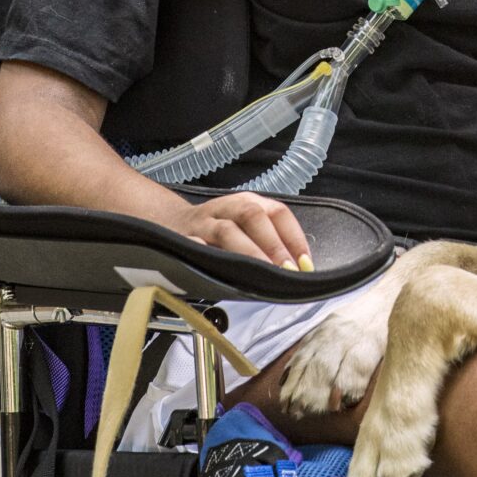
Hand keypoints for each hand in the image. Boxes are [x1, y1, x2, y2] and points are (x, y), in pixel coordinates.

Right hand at [165, 192, 316, 269]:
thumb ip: (269, 243)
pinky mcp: (183, 239)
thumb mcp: (246, 228)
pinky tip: (215, 265)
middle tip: (287, 271)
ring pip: (227, 231)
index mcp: (248, 202)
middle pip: (253, 217)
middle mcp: (227, 208)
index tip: (305, 264)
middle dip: (273, 245)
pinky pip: (194, 244)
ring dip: (247, 253)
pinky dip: (204, 252)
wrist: (171, 223)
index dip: (294, 237)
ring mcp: (204, 223)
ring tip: (261, 274)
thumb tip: (300, 269)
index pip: (278, 213)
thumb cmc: (218, 231)